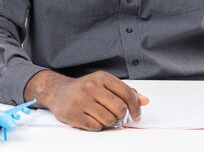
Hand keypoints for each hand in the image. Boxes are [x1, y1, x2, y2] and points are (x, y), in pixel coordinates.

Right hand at [25, 70, 148, 130]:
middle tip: (117, 115)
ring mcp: (81, 100)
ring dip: (109, 122)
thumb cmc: (85, 88)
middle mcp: (91, 86)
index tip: (137, 115)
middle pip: (119, 108)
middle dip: (121, 115)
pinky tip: (92, 119)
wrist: (58, 92)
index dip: (135, 106)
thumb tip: (144, 101)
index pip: (126, 92)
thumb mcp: (105, 84)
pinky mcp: (74, 114)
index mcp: (101, 77)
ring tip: (102, 116)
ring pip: (109, 119)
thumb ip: (125, 92)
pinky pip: (96, 127)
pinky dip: (97, 126)